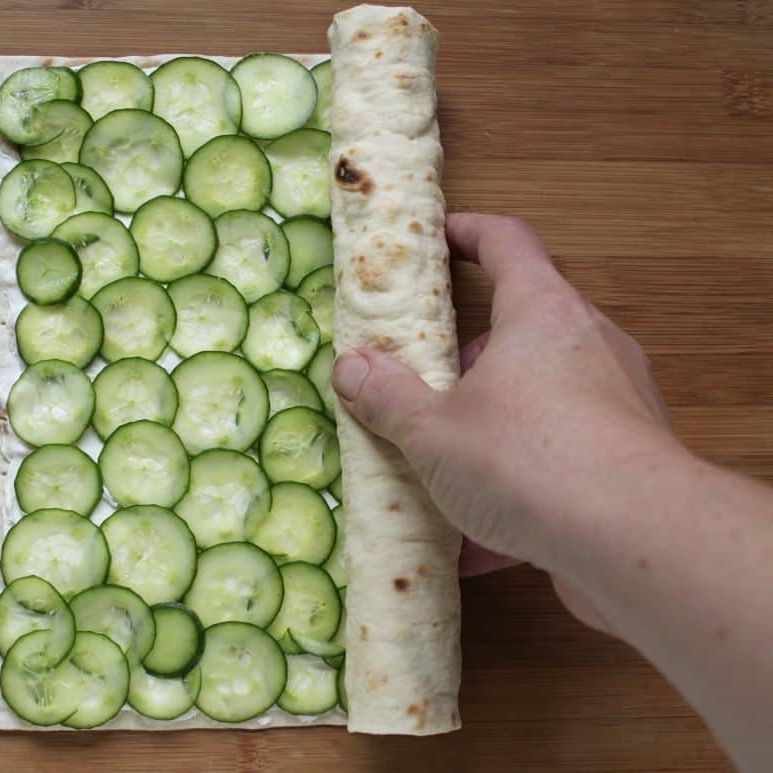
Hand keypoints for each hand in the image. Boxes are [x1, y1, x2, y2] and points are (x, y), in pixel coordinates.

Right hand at [332, 213, 676, 631]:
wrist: (635, 540)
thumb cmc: (527, 459)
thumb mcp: (434, 431)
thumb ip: (389, 397)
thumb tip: (351, 368)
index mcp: (541, 312)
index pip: (507, 242)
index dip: (469, 232)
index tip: (438, 237)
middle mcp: (588, 343)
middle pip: (521, 328)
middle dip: (467, 359)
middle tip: (423, 387)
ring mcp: (618, 400)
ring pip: (540, 397)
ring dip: (490, 427)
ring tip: (443, 475)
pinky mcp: (629, 457)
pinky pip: (560, 458)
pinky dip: (519, 487)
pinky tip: (478, 544)